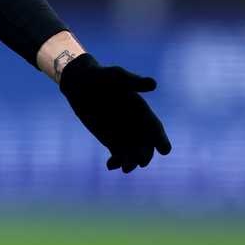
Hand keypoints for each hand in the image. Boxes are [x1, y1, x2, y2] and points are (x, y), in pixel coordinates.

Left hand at [59, 53, 170, 172]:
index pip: (155, 128)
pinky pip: (118, 155)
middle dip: (145, 155)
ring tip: (124, 168)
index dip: (161, 139)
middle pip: (146, 145)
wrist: (80, 84)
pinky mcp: (111, 141)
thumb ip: (133, 82)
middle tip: (140, 161)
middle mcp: (136, 125)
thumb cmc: (100, 76)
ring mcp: (124, 134)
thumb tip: (153, 83)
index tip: (164, 150)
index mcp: (142, 111)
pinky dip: (116, 162)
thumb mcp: (116, 76)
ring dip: (131, 162)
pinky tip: (110, 165)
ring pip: (132, 154)